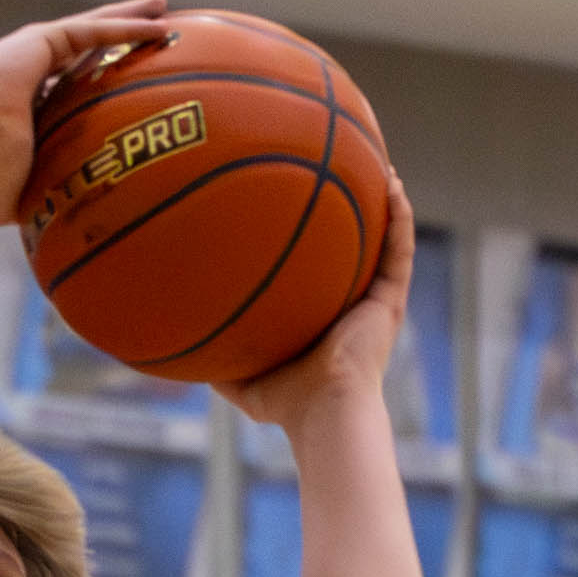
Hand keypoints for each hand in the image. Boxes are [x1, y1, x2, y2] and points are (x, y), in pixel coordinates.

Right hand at [0, 0, 176, 225]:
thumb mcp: (15, 189)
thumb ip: (32, 200)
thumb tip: (41, 236)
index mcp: (30, 92)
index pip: (75, 74)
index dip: (101, 66)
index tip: (129, 65)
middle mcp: (35, 64)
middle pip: (91, 41)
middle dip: (122, 27)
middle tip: (155, 19)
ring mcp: (38, 48)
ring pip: (95, 26)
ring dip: (129, 15)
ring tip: (162, 6)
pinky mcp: (42, 39)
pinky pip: (93, 30)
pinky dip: (125, 26)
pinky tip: (154, 23)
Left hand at [217, 171, 414, 431]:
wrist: (324, 411)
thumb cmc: (287, 403)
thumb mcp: (242, 379)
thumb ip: (217, 362)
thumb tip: (177, 347)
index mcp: (325, 316)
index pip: (324, 269)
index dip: (319, 238)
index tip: (302, 202)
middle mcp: (353, 305)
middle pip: (358, 248)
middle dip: (356, 210)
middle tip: (344, 171)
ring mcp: (375, 301)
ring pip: (387, 241)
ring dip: (385, 203)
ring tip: (379, 165)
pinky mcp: (390, 302)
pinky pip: (400, 249)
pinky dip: (399, 217)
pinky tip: (392, 184)